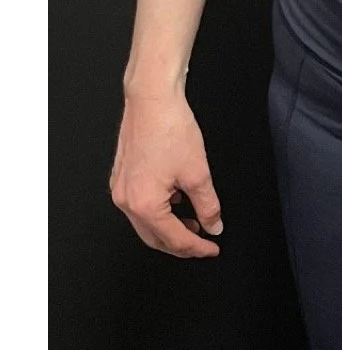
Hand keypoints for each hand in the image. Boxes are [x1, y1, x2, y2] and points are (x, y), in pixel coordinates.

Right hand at [110, 92, 222, 257]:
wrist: (152, 101)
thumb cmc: (170, 130)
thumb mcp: (199, 173)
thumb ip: (208, 205)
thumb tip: (214, 225)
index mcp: (144, 205)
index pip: (173, 239)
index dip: (197, 248)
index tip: (213, 249)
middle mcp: (125, 201)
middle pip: (154, 238)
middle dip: (181, 244)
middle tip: (204, 244)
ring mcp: (120, 189)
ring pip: (146, 224)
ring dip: (170, 229)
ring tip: (196, 224)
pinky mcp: (121, 178)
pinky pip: (140, 207)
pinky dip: (159, 213)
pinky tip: (178, 204)